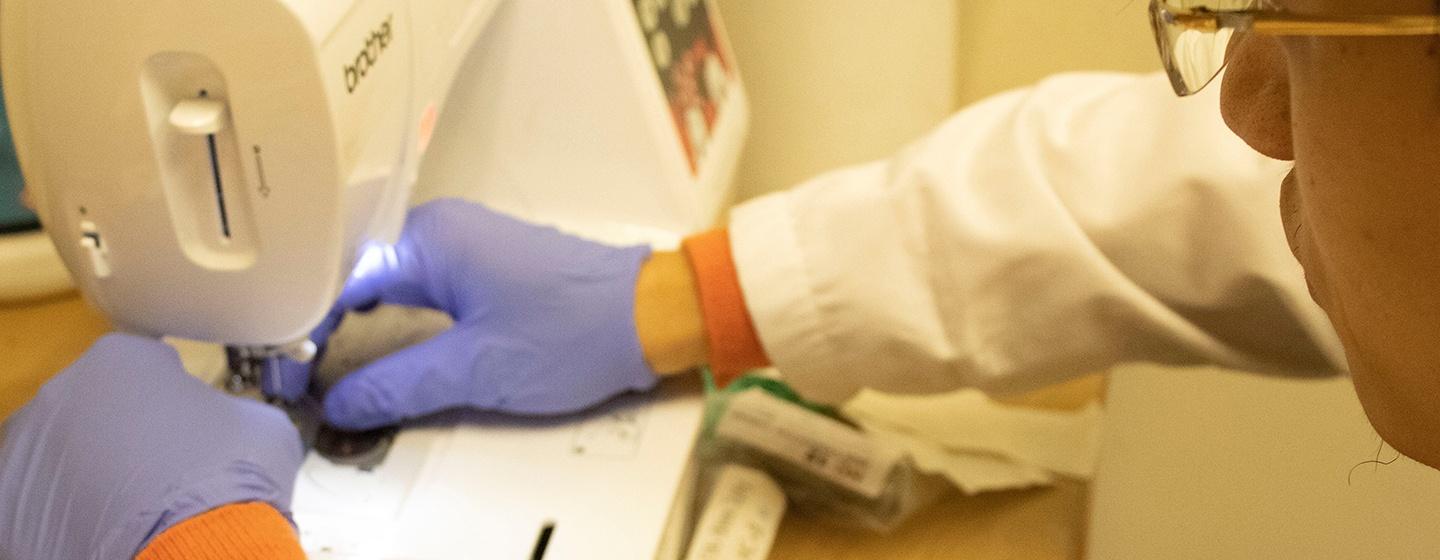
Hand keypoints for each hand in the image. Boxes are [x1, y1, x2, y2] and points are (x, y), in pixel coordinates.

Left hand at [0, 334, 303, 558]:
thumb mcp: (259, 423)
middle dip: (126, 430)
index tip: (191, 421)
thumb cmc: (232, 475)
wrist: (202, 546)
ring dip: (96, 469)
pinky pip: (49, 498)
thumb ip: (230, 408)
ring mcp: (30, 449)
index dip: (173, 394)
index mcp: (121, 357)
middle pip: (97, 405)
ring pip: (67, 452)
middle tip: (165, 465)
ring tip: (138, 503)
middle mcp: (63, 392)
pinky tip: (112, 523)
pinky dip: (74, 509)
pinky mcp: (12, 504)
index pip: (145, 363)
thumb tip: (231, 423)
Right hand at [274, 199, 660, 429]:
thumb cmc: (577, 330)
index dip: (306, 327)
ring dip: (359, 321)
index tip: (292, 369)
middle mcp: (445, 229)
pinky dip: (395, 318)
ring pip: (388, 281)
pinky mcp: (487, 265)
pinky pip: (420, 287)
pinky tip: (382, 348)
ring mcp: (467, 243)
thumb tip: (344, 401)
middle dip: (326, 323)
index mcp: (431, 239)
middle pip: (357, 274)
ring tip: (332, 364)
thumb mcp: (475, 369)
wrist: (652, 316)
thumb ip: (398, 385)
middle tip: (303, 373)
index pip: (339, 278)